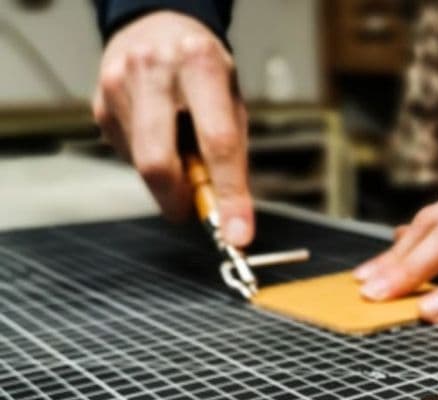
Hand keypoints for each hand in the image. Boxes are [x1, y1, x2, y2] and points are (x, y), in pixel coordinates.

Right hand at [93, 11, 253, 245]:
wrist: (157, 25)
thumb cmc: (204, 70)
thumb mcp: (231, 100)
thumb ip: (230, 152)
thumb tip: (228, 212)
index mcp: (200, 65)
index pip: (217, 144)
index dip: (228, 196)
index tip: (237, 235)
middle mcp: (154, 71)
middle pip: (159, 163)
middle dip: (179, 200)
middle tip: (194, 209)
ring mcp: (119, 85)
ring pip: (143, 165)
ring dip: (169, 176)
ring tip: (181, 147)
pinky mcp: (100, 104)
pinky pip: (129, 155)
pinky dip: (150, 158)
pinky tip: (159, 134)